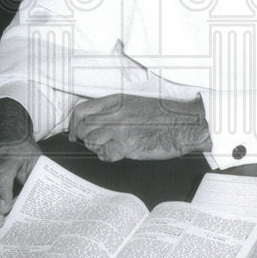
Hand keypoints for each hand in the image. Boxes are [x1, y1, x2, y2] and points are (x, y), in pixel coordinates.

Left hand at [68, 94, 210, 161]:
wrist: (183, 124)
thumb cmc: (162, 114)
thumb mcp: (134, 102)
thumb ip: (113, 109)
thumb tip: (94, 121)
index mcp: (115, 101)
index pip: (81, 110)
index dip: (73, 124)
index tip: (73, 133)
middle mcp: (115, 114)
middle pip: (83, 128)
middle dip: (83, 138)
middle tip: (93, 142)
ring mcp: (121, 130)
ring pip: (92, 142)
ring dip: (97, 148)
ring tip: (109, 147)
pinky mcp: (128, 145)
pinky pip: (106, 155)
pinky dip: (108, 156)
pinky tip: (117, 153)